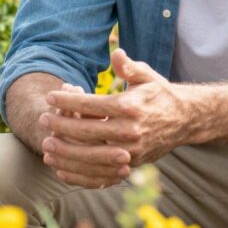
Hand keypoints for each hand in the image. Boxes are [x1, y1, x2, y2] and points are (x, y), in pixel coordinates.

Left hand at [42, 49, 187, 183]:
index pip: (92, 105)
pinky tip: (61, 169)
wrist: (185, 120)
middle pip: (88, 132)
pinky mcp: (132, 166)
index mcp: (131, 106)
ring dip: (66, 153)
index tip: (50, 97)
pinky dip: (79, 174)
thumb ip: (128, 67)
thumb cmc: (159, 94)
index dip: (68, 101)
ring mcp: (131, 151)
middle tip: (42, 119)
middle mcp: (131, 130)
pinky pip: (100, 174)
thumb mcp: (146, 76)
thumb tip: (116, 53)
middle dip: (61, 126)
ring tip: (46, 146)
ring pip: (91, 156)